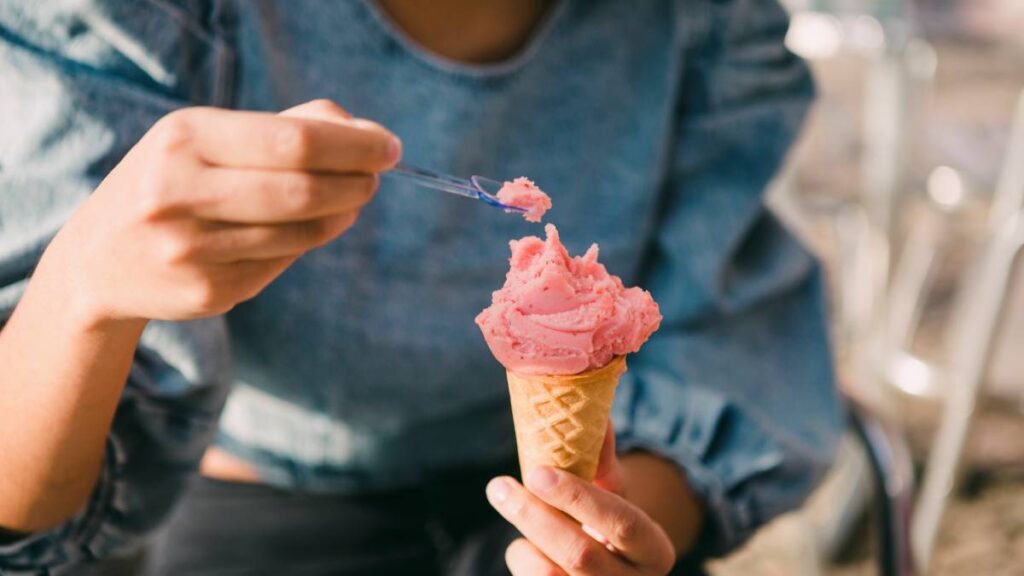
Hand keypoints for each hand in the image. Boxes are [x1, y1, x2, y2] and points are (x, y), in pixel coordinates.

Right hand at [45, 99, 399, 326]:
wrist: (102, 258)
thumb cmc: (176, 182)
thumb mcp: (210, 138)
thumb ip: (288, 127)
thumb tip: (366, 133)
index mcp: (184, 139)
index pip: (293, 141)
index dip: (353, 146)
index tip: (389, 147)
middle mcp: (180, 192)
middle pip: (303, 190)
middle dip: (356, 183)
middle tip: (374, 179)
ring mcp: (191, 249)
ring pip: (301, 233)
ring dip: (340, 215)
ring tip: (349, 202)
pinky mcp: (207, 292)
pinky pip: (283, 264)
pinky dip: (307, 244)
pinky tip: (302, 231)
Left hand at [487, 425, 676, 574]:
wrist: (611, 568)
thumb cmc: (608, 522)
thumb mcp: (613, 493)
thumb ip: (602, 459)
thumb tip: (595, 416)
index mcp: (655, 551)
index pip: (623, 523)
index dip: (580, 498)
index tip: (539, 472)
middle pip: (579, 554)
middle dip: (534, 517)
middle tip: (499, 485)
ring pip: (548, 575)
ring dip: (523, 538)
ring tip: (512, 506)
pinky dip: (521, 557)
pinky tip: (525, 543)